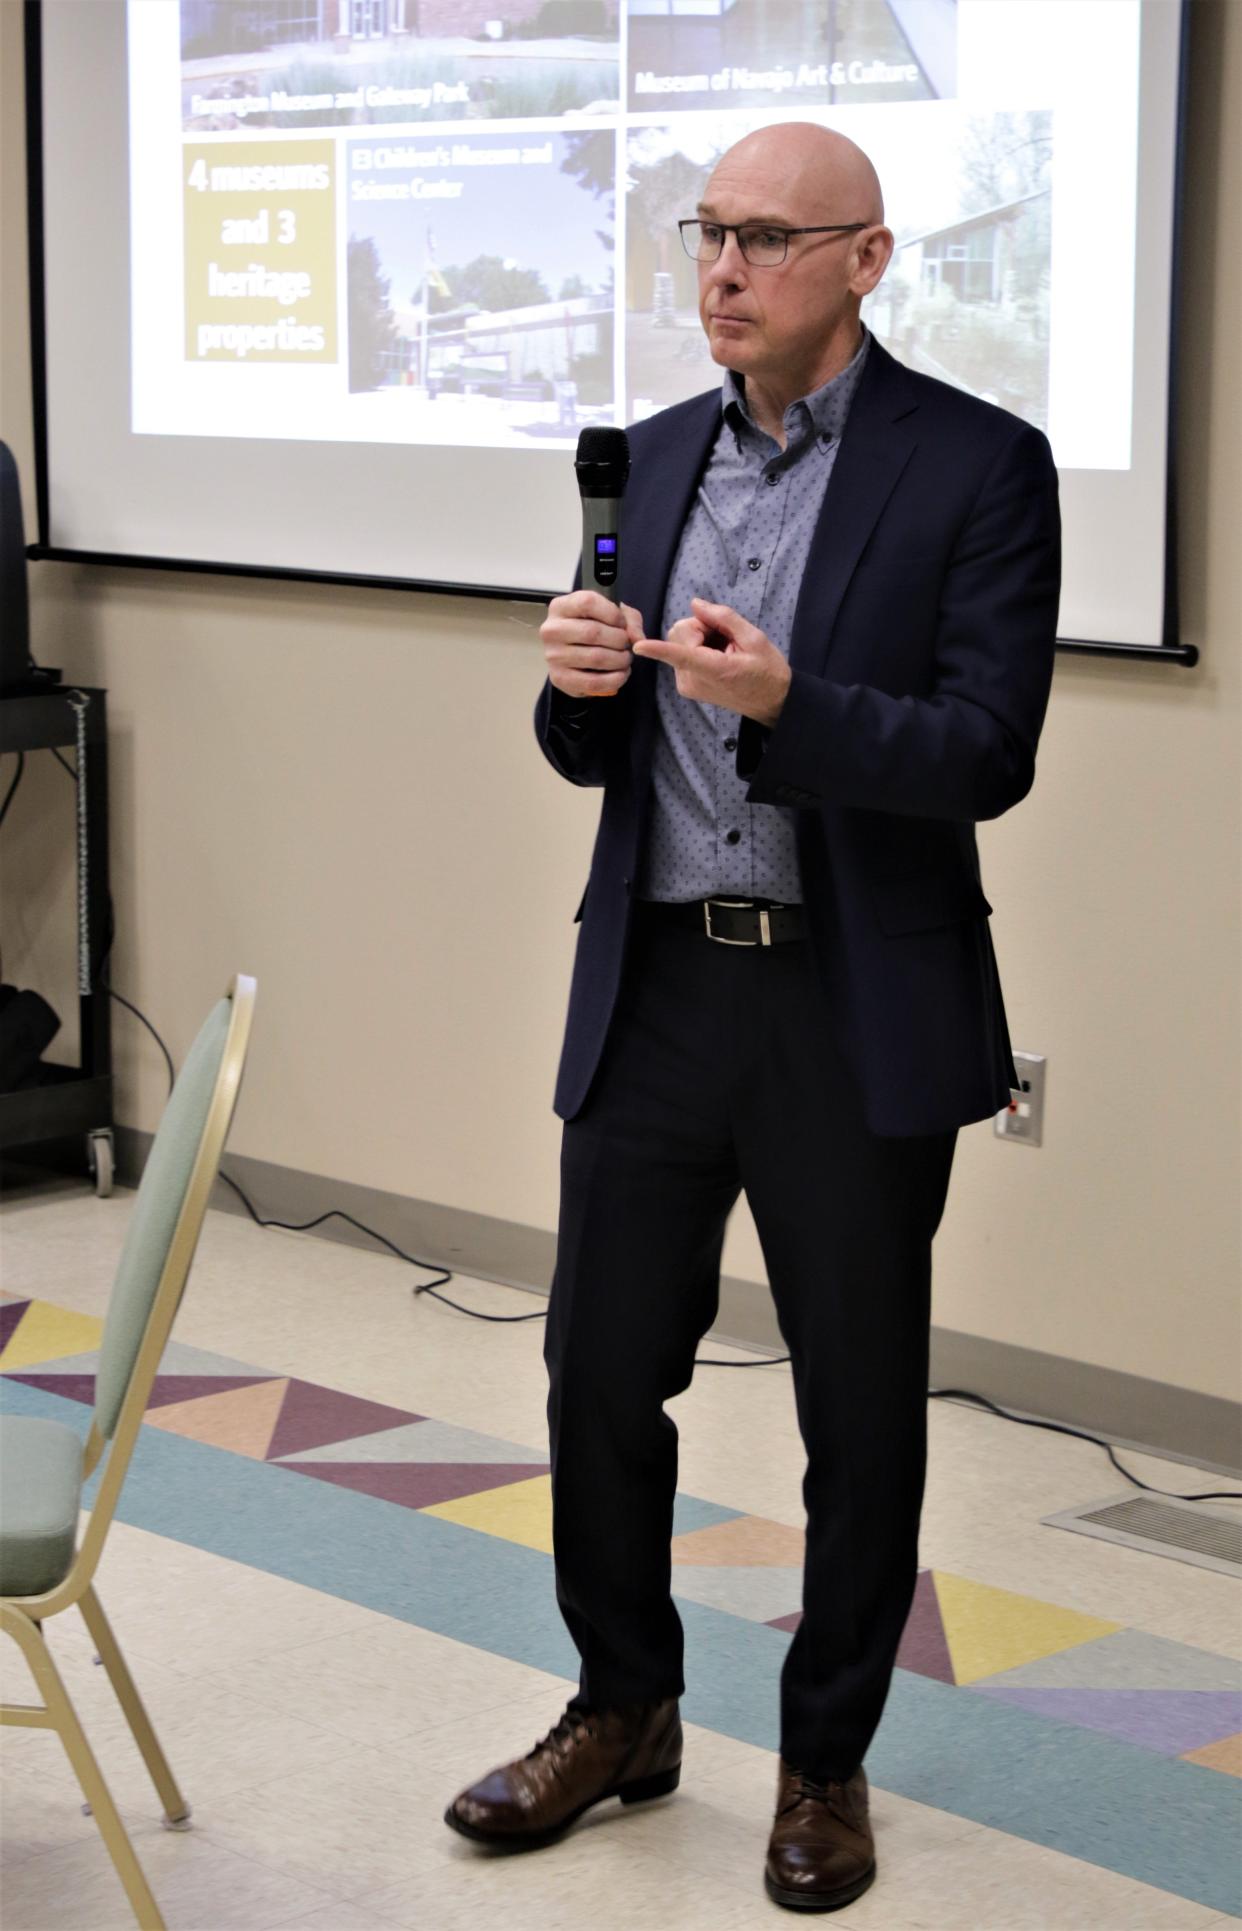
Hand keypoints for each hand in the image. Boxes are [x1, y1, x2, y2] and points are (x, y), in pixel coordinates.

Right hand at [541, 590, 643, 698]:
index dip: (612, 614)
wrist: (573, 650)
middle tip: (626, 645)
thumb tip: (638, 640)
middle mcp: (551, 630)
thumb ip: (630, 620)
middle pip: (592, 632)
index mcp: (560, 607)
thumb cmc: (594, 627)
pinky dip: (614, 680)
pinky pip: (592, 682)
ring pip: (595, 658)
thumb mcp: (613, 614)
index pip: (588, 603)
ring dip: (619, 660)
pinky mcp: (559, 679)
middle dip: (619, 640)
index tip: (622, 624)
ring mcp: (552, 656)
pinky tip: (621, 674)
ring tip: (625, 659)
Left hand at [632, 599, 791, 726]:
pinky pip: (681, 652)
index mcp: (713, 670)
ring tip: (724, 649)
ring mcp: (686, 685)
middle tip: (725, 637)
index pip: (681, 655)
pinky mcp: (685, 685)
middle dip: (700, 627)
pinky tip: (717, 656)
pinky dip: (697, 647)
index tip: (638, 647)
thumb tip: (695, 604)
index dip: (658, 648)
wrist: (770, 701)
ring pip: (678, 640)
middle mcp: (693, 680)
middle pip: (679, 633)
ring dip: (699, 636)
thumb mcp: (754, 638)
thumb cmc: (767, 670)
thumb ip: (724, 618)